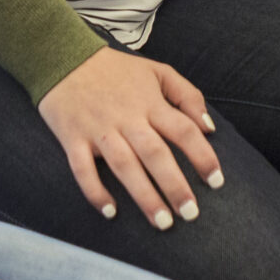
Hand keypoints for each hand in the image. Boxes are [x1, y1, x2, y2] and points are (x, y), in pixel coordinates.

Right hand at [37, 48, 220, 229]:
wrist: (63, 56)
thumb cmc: (115, 69)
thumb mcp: (157, 71)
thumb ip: (188, 95)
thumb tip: (209, 128)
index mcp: (150, 103)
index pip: (183, 130)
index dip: (203, 156)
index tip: (216, 182)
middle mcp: (126, 118)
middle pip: (155, 154)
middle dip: (175, 185)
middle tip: (190, 214)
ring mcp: (98, 130)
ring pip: (124, 166)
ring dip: (143, 195)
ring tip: (162, 223)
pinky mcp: (72, 138)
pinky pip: (83, 169)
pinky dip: (95, 191)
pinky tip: (110, 212)